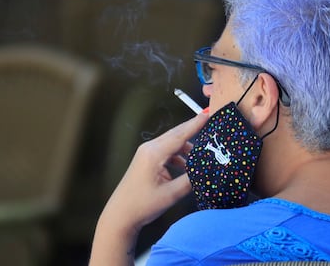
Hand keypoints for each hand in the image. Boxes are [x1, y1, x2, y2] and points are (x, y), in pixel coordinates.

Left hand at [89, 112, 208, 265]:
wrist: (120, 215)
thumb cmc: (142, 205)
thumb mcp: (171, 194)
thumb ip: (190, 180)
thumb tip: (206, 170)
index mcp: (154, 154)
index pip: (179, 135)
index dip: (195, 124)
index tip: (208, 114)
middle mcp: (149, 149)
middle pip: (176, 135)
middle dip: (193, 129)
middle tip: (209, 123)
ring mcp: (146, 153)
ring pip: (172, 144)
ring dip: (186, 148)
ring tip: (201, 155)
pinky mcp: (147, 160)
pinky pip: (167, 152)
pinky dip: (179, 156)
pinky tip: (187, 167)